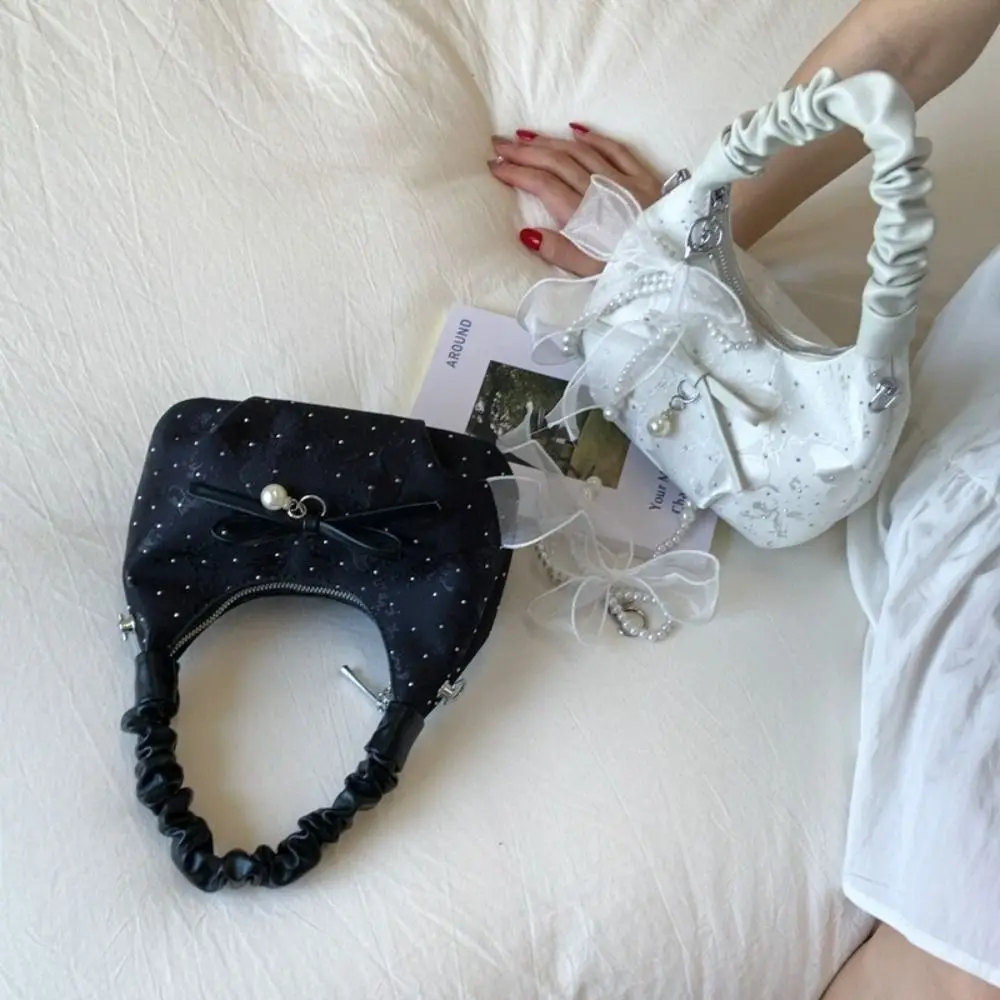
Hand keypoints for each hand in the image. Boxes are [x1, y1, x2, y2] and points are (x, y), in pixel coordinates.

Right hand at [488, 125, 662, 276]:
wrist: (682, 262)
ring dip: (549, 140)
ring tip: (524, 136)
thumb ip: (559, 252)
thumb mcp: (592, 273)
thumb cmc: (633, 272)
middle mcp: (601, 190)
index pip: (542, 185)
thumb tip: (525, 232)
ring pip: (580, 151)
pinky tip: (575, 129)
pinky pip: (615, 149)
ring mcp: (624, 180)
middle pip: (556, 162)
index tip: (493, 167)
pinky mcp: (645, 178)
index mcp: (584, 215)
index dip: (516, 173)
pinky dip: (593, 137)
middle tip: (498, 144)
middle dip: (524, 151)